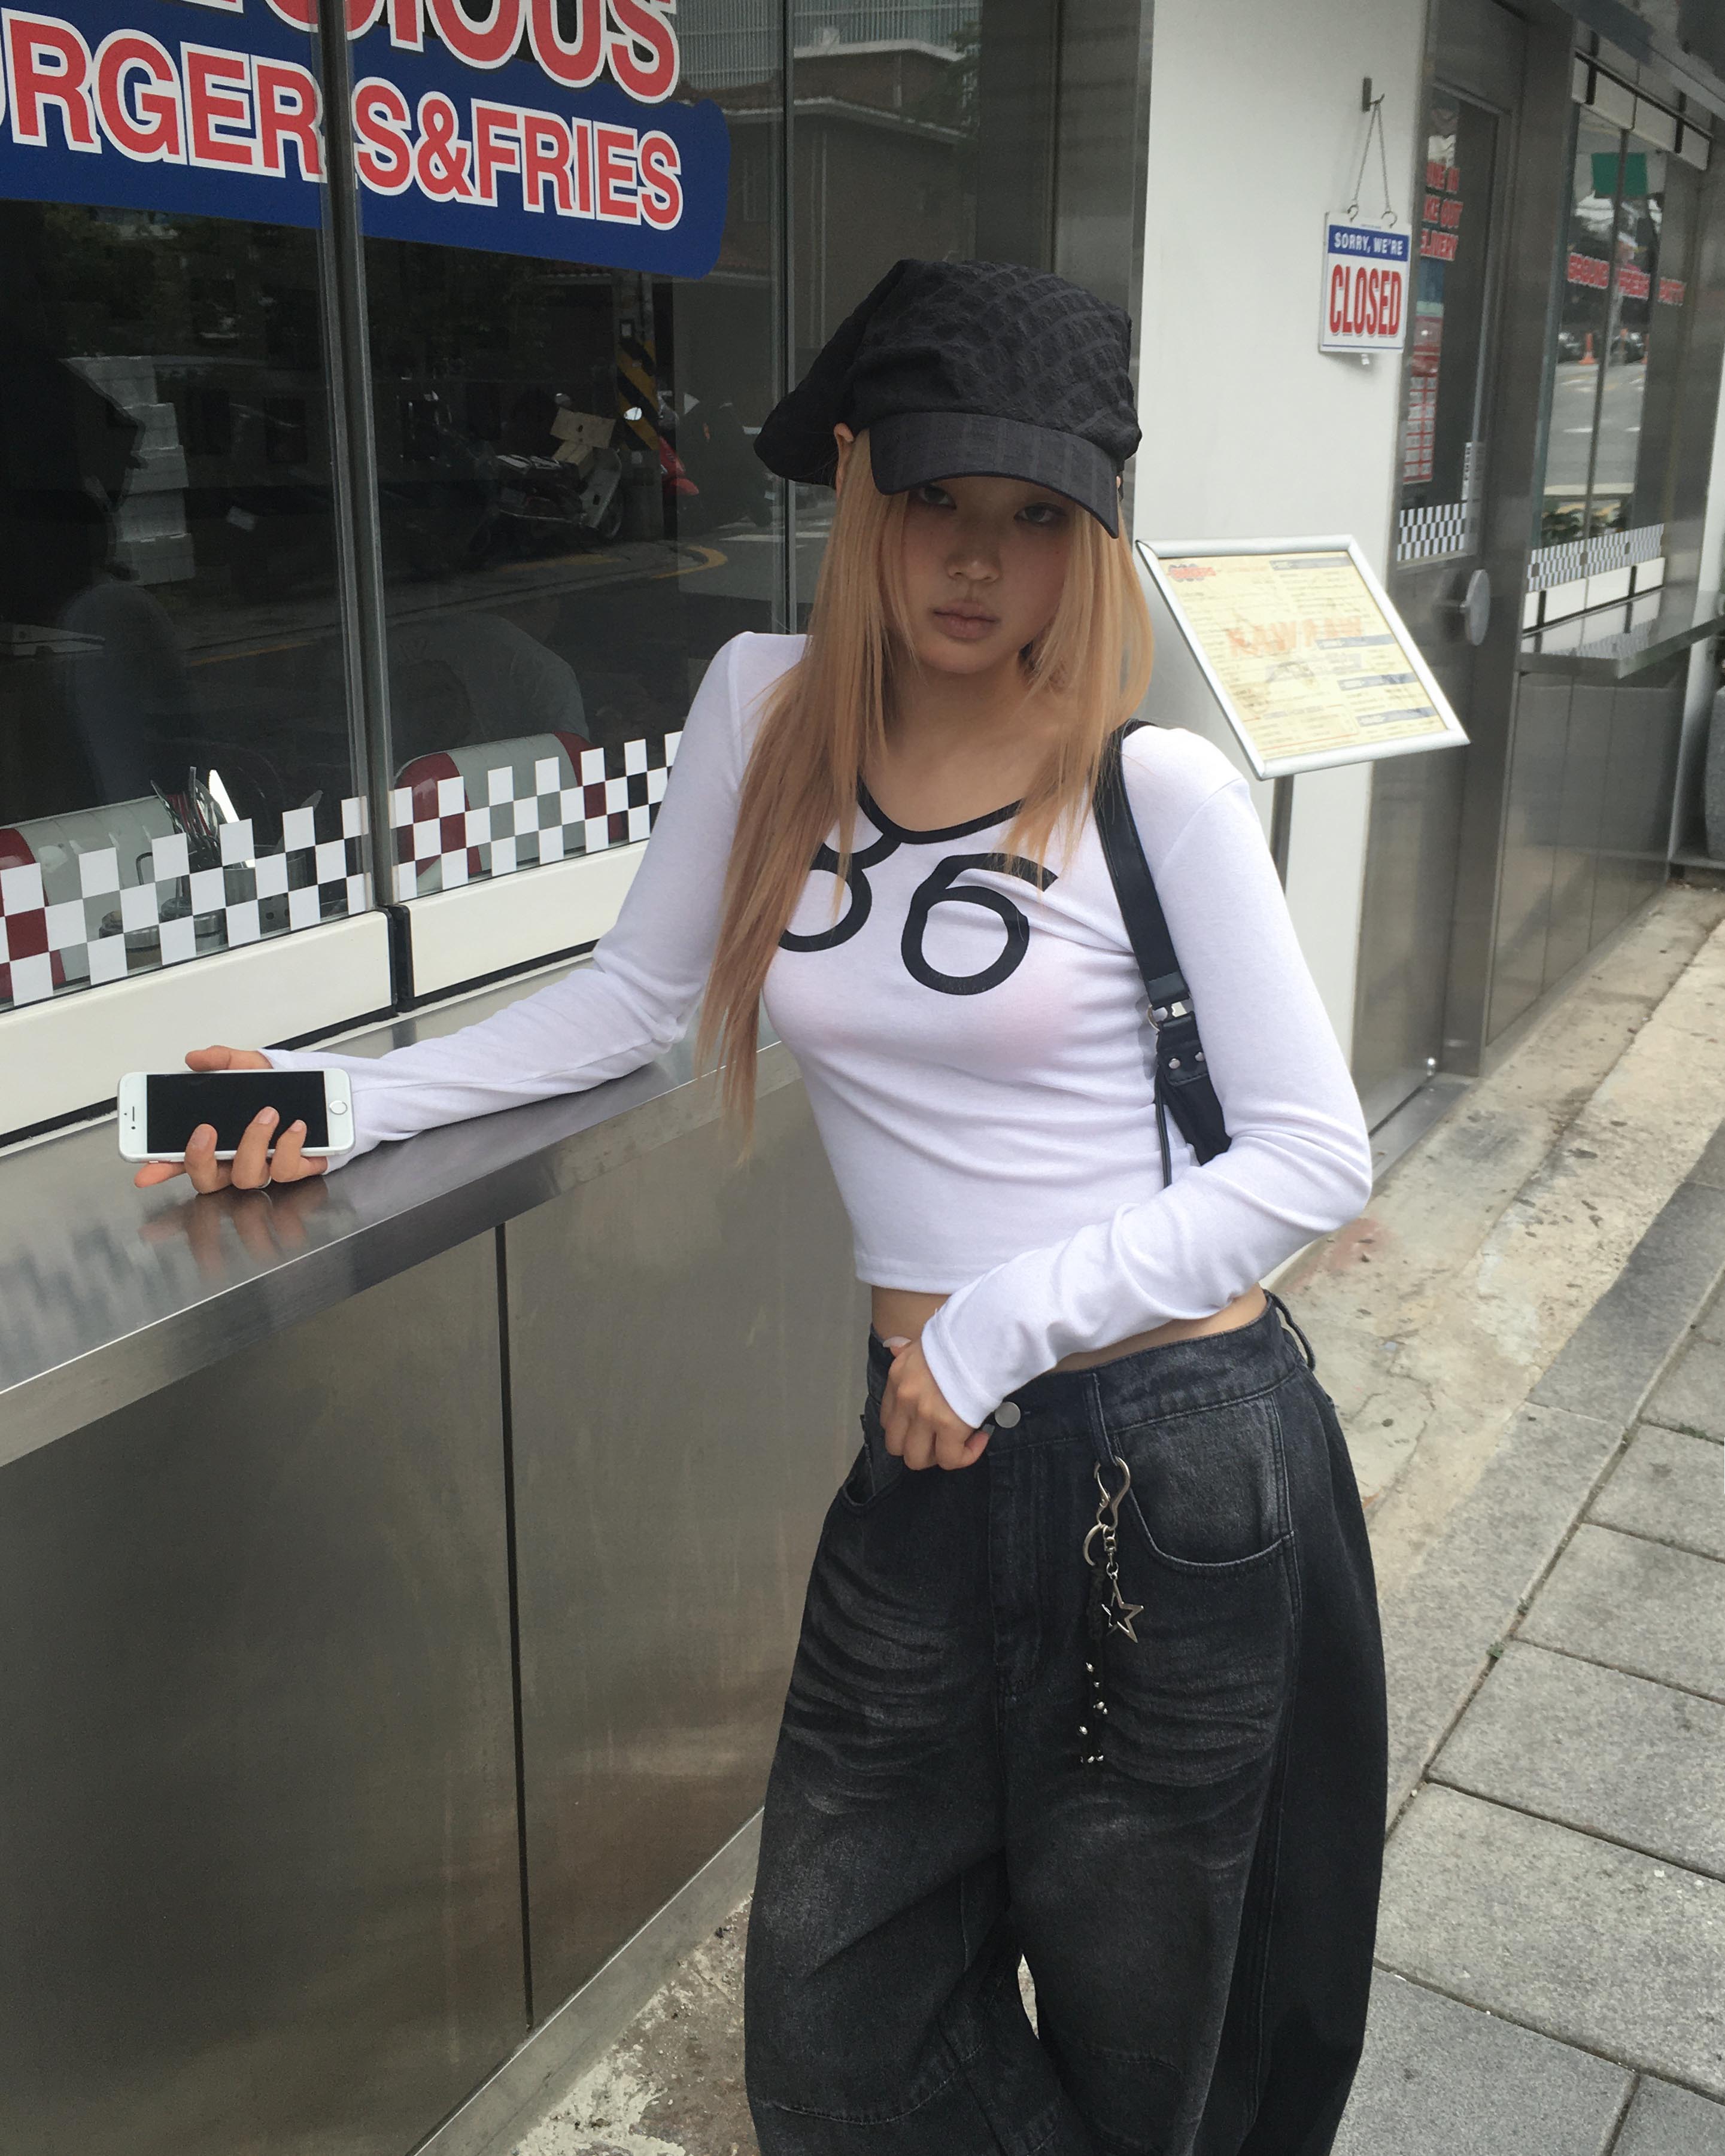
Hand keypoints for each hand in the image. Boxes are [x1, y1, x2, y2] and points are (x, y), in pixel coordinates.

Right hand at [132, 1045, 329, 1193]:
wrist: (328, 1097)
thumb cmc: (284, 1090)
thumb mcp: (249, 1068)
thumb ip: (221, 1061)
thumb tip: (196, 1059)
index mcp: (219, 1142)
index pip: (182, 1161)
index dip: (161, 1169)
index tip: (145, 1171)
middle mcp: (238, 1160)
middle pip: (207, 1180)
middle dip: (200, 1158)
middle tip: (205, 1130)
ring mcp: (265, 1168)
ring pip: (247, 1175)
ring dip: (253, 1142)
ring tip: (268, 1113)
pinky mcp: (296, 1169)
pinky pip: (286, 1170)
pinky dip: (289, 1146)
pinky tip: (296, 1126)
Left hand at [880, 1336, 990, 1471]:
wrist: (984, 1334)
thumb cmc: (960, 1337)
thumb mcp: (923, 1340)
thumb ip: (906, 1350)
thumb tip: (894, 1347)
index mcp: (897, 1379)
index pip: (887, 1421)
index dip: (908, 1429)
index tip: (929, 1425)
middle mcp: (905, 1398)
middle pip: (896, 1446)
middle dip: (919, 1448)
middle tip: (942, 1439)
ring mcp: (924, 1414)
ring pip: (917, 1459)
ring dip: (939, 1456)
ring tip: (959, 1442)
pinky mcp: (948, 1426)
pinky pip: (950, 1459)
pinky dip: (966, 1455)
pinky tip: (979, 1438)